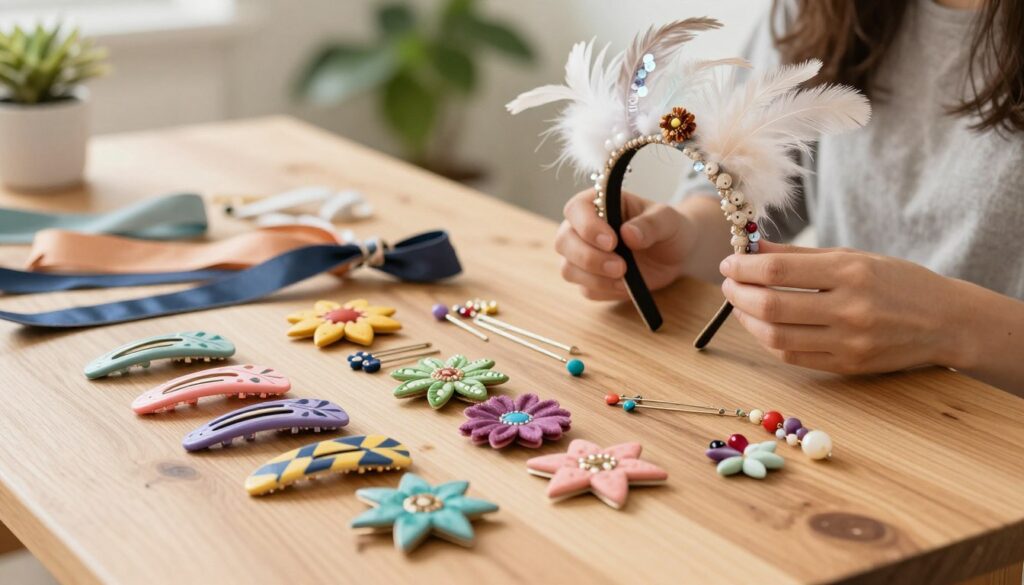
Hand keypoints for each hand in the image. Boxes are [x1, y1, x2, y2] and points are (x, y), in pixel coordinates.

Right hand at [555, 189, 694, 299]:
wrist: (677, 255)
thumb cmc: (669, 229)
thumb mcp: (668, 221)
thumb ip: (651, 224)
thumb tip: (629, 233)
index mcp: (599, 202)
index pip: (576, 209)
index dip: (587, 226)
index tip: (612, 241)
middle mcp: (583, 228)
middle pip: (564, 242)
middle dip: (589, 257)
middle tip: (621, 267)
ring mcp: (583, 256)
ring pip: (569, 269)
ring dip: (594, 278)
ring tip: (625, 278)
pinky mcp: (590, 280)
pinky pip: (586, 290)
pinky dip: (605, 291)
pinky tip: (626, 286)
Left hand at [718, 241, 965, 374]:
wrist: (946, 321)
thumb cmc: (896, 282)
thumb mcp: (853, 256)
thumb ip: (799, 256)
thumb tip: (751, 249)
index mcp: (850, 272)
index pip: (777, 271)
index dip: (744, 267)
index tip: (730, 261)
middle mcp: (848, 309)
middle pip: (771, 306)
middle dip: (738, 293)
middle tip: (728, 282)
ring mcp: (848, 341)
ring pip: (776, 336)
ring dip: (747, 319)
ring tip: (740, 304)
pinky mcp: (847, 365)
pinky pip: (792, 356)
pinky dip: (768, 340)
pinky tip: (761, 325)